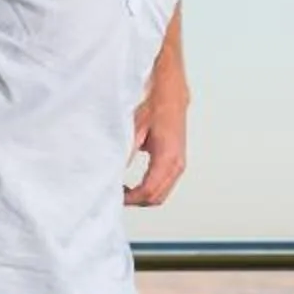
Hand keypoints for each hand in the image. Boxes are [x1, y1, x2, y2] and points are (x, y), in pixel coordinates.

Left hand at [125, 92, 187, 206]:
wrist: (169, 92)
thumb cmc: (154, 105)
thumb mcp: (134, 128)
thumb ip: (126, 152)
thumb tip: (114, 173)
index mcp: (167, 157)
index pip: (148, 191)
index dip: (130, 199)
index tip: (115, 196)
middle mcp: (177, 163)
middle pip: (156, 198)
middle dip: (135, 201)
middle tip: (116, 195)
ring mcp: (179, 164)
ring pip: (161, 194)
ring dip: (142, 196)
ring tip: (123, 190)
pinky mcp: (177, 161)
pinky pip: (163, 185)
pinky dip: (149, 189)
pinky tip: (134, 184)